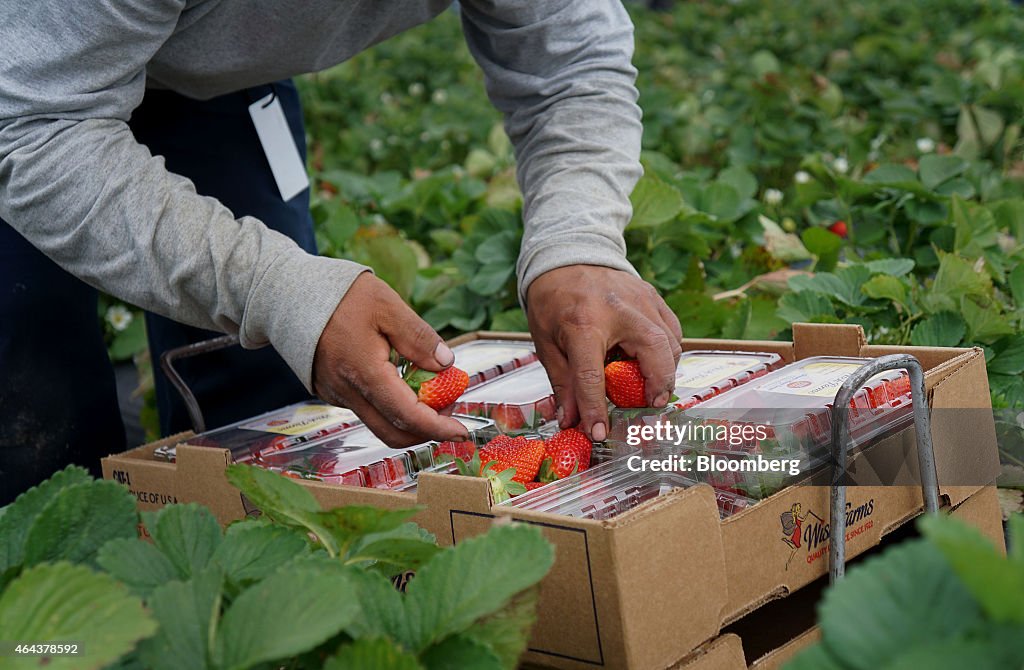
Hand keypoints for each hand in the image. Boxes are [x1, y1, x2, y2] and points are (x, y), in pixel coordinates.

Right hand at [313, 273, 469, 446]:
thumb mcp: (387, 306)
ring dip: (410, 419)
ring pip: (380, 423)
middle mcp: (347, 392)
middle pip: (393, 433)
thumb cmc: (340, 296)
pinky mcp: (333, 393)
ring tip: (432, 390)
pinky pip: (367, 410)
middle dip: (427, 430)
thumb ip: (418, 337)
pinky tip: (405, 382)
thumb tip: (446, 364)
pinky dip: (392, 407)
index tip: (462, 431)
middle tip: (450, 408)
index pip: (407, 415)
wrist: (289, 295)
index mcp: (363, 372)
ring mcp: (337, 396)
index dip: (438, 427)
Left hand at [525, 266, 682, 440]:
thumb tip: (571, 420)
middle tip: (650, 406)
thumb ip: (563, 383)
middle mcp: (618, 310)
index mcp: (582, 324)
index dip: (596, 409)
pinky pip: (672, 328)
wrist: (564, 257)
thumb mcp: (547, 343)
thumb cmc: (552, 302)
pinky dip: (669, 351)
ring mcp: (640, 299)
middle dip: (658, 384)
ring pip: (670, 341)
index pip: (592, 376)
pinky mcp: (652, 295)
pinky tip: (655, 362)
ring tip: (651, 387)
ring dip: (665, 370)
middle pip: (654, 351)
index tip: (601, 433)